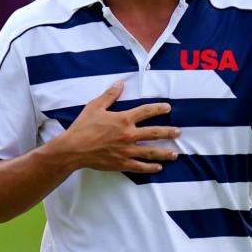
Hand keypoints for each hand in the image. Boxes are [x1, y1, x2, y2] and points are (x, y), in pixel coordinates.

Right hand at [57, 83, 179, 172]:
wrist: (73, 149)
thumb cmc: (82, 127)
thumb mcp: (94, 106)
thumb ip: (109, 95)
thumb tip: (120, 83)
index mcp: (123, 119)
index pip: (146, 112)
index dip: (159, 109)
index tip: (168, 108)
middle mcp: (129, 135)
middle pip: (155, 133)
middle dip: (169, 132)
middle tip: (178, 132)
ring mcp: (127, 151)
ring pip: (151, 152)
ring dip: (165, 153)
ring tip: (175, 154)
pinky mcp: (122, 163)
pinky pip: (140, 166)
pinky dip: (150, 167)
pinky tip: (158, 167)